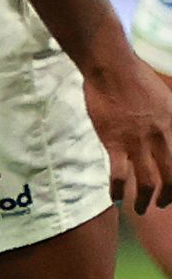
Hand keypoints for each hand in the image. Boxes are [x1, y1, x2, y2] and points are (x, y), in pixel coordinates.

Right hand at [85, 58, 171, 212]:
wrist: (112, 69)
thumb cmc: (140, 79)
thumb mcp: (168, 100)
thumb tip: (170, 137)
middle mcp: (160, 139)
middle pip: (169, 179)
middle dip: (166, 197)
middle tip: (161, 204)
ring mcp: (136, 142)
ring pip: (146, 182)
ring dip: (143, 201)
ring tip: (139, 209)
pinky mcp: (113, 142)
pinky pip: (118, 174)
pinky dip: (117, 191)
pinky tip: (115, 199)